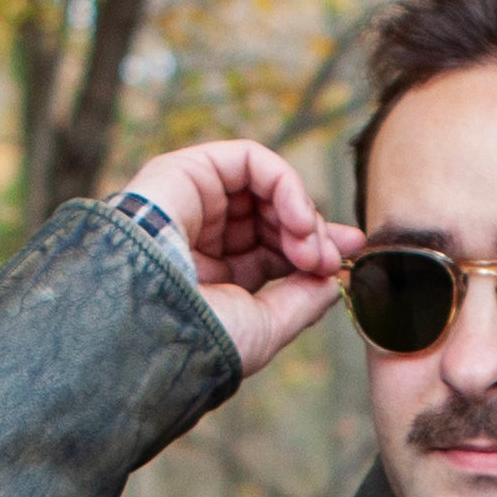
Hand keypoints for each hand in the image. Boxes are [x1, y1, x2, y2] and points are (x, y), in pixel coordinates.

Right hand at [121, 139, 356, 369]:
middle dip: (312, 232)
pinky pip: (249, 159)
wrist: (149, 323)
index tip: (347, 259)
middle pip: (274, 216)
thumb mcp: (265, 327)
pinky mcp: (186, 171)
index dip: (314, 249)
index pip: (274, 249)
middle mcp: (202, 235)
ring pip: (266, 186)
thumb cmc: (198, 337)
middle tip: (329, 258)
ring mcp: (193, 202)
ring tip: (309, 243)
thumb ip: (303, 300)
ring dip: (300, 211)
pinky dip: (284, 181)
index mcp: (213, 275)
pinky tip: (297, 216)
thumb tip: (334, 279)